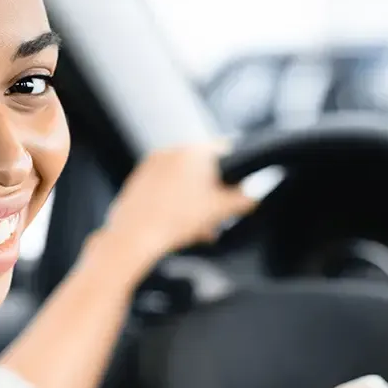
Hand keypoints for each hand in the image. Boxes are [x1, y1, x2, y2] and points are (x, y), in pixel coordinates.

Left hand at [101, 143, 258, 270]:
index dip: (239, 167)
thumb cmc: (175, 221)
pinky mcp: (138, 180)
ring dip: (194, 200)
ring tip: (198, 227)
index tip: (241, 183)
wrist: (134, 237)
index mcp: (194, 151)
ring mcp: (152, 165)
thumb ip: (244, 199)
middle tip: (218, 215)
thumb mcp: (221, 211)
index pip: (226, 149)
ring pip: (183, 179)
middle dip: (213, 192)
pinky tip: (178, 225)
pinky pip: (164, 186)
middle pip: (204, 168)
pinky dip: (173, 201)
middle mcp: (172, 151)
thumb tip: (253, 196)